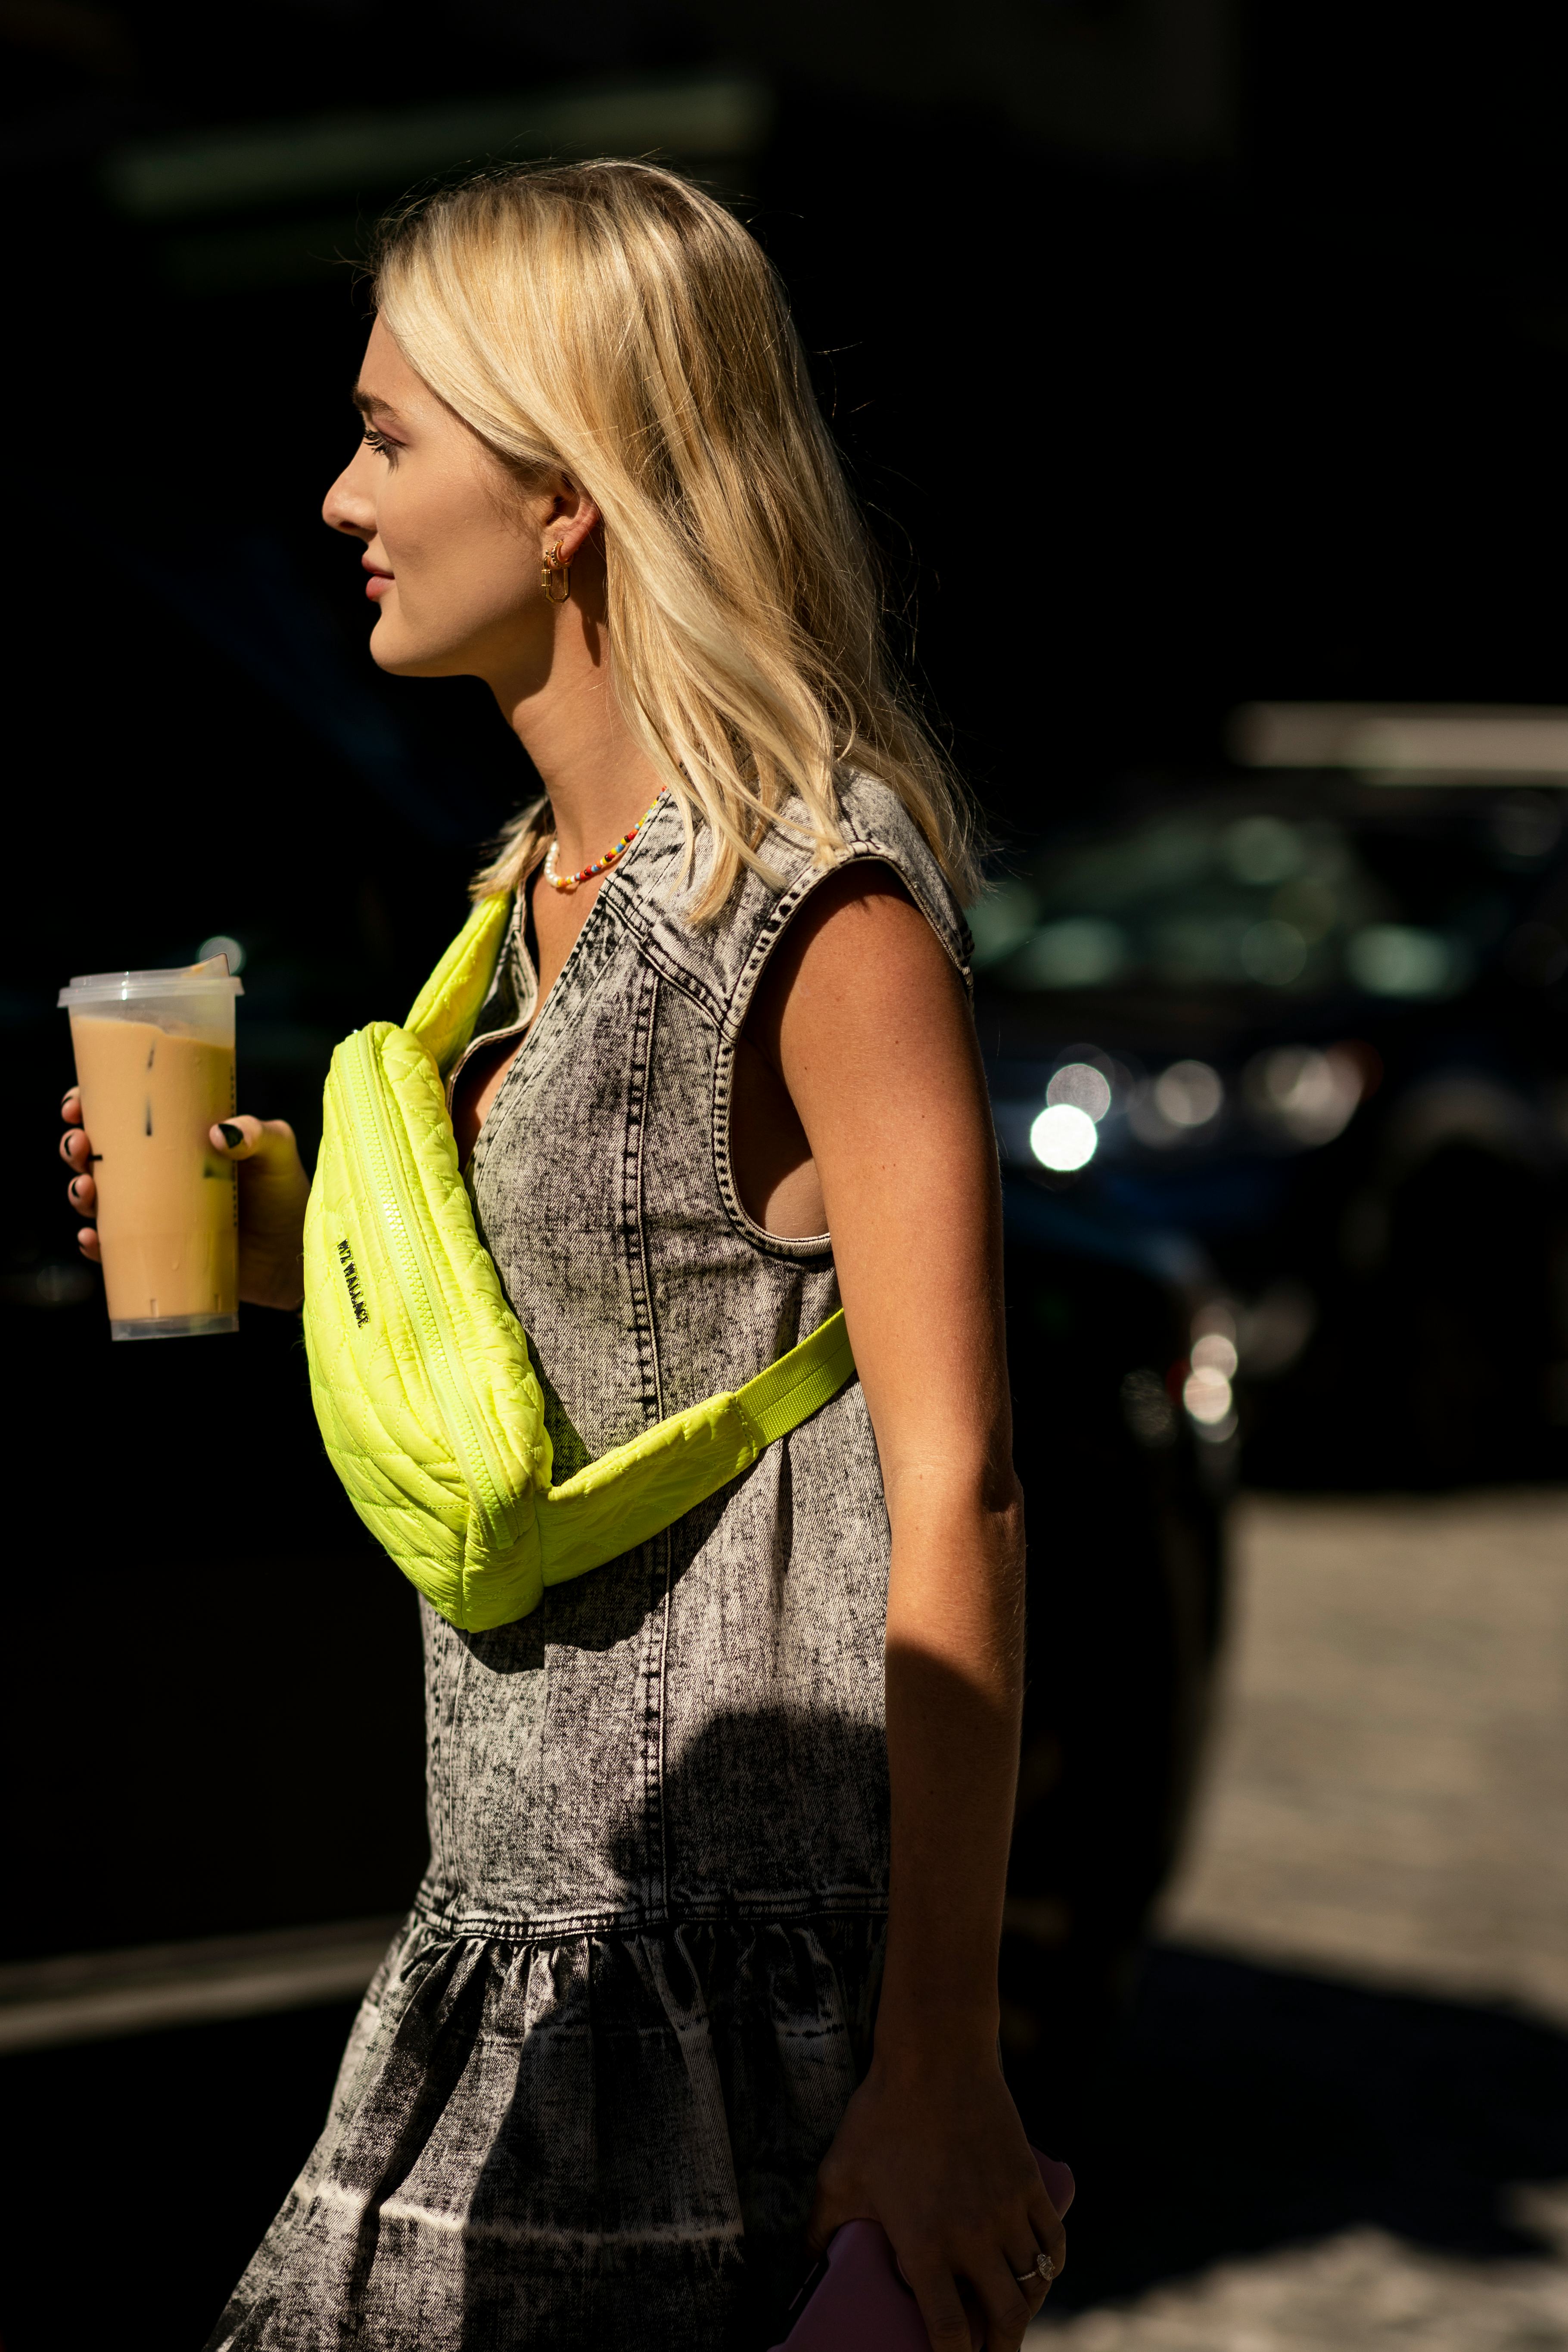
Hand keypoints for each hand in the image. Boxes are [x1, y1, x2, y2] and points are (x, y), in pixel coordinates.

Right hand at [60, 1090, 309, 1311]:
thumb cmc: (285, 1193)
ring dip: (79, 1191)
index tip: (77, 1102)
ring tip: (86, 1188)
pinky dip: (95, 1244)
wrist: (295, 1254)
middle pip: (98, 1154)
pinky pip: (113, 1249)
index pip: (123, 1114)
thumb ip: (259, 1133)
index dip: (90, 1105)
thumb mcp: (277, 1151)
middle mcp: (157, 1174)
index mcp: (177, 1139)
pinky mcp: (157, 1252)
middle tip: (80, 1144)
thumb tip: (219, 1131)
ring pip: (97, 1199)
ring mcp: (154, 1214)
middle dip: (75, 1146)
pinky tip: (91, 1237)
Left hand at [808, 2042, 1065, 2350]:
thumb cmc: (881, 2115)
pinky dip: (1051, 2268)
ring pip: (1033, 2284)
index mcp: (924, 2244)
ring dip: (1026, 2312)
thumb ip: (821, 2226)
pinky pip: (1053, 2242)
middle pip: (1003, 2319)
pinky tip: (1040, 2274)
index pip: (947, 2329)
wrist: (935, 2057)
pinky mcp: (1028, 2183)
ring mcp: (1006, 2210)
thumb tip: (804, 2264)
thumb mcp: (839, 2175)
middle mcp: (972, 2237)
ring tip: (1012, 2320)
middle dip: (999, 2349)